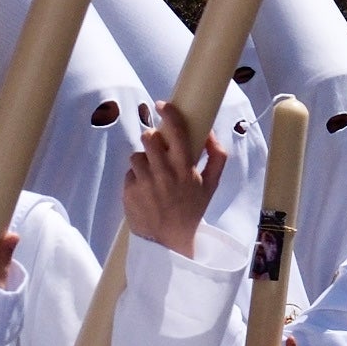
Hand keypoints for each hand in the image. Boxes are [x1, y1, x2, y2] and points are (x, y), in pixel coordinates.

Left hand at [123, 104, 224, 255]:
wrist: (170, 240)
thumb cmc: (192, 209)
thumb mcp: (211, 185)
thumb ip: (217, 157)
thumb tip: (210, 132)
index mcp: (186, 170)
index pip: (177, 134)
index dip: (170, 114)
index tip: (163, 105)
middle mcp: (164, 175)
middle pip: (149, 139)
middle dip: (152, 138)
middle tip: (156, 145)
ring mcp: (145, 183)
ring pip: (137, 155)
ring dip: (143, 159)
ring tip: (152, 173)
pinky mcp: (129, 192)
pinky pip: (129, 173)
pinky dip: (136, 177)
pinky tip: (145, 189)